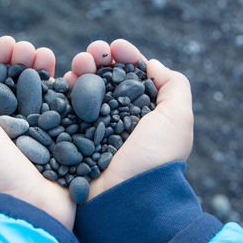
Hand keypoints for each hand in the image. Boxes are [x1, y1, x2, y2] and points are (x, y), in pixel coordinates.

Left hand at [0, 36, 75, 228]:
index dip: (0, 60)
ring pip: (44, 94)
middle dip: (24, 62)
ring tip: (47, 55)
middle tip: (30, 48)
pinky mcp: (65, 141)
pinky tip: (70, 74)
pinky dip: (68, 90)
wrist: (27, 209)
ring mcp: (42, 134)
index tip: (9, 42)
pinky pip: (68, 109)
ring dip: (45, 71)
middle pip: (20, 85)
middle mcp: (16, 128)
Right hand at [64, 39, 193, 198]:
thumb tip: (151, 64)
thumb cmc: (155, 157)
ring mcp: (93, 127)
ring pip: (84, 90)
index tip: (116, 45)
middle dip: (98, 60)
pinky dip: (64, 92)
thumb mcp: (178, 118)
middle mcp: (116, 118)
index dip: (124, 57)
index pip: (131, 77)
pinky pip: (66, 108)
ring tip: (78, 64)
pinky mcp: (73, 137)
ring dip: (80, 71)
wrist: (127, 196)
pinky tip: (63, 80)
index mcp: (140, 113)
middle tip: (92, 51)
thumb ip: (174, 86)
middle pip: (105, 80)